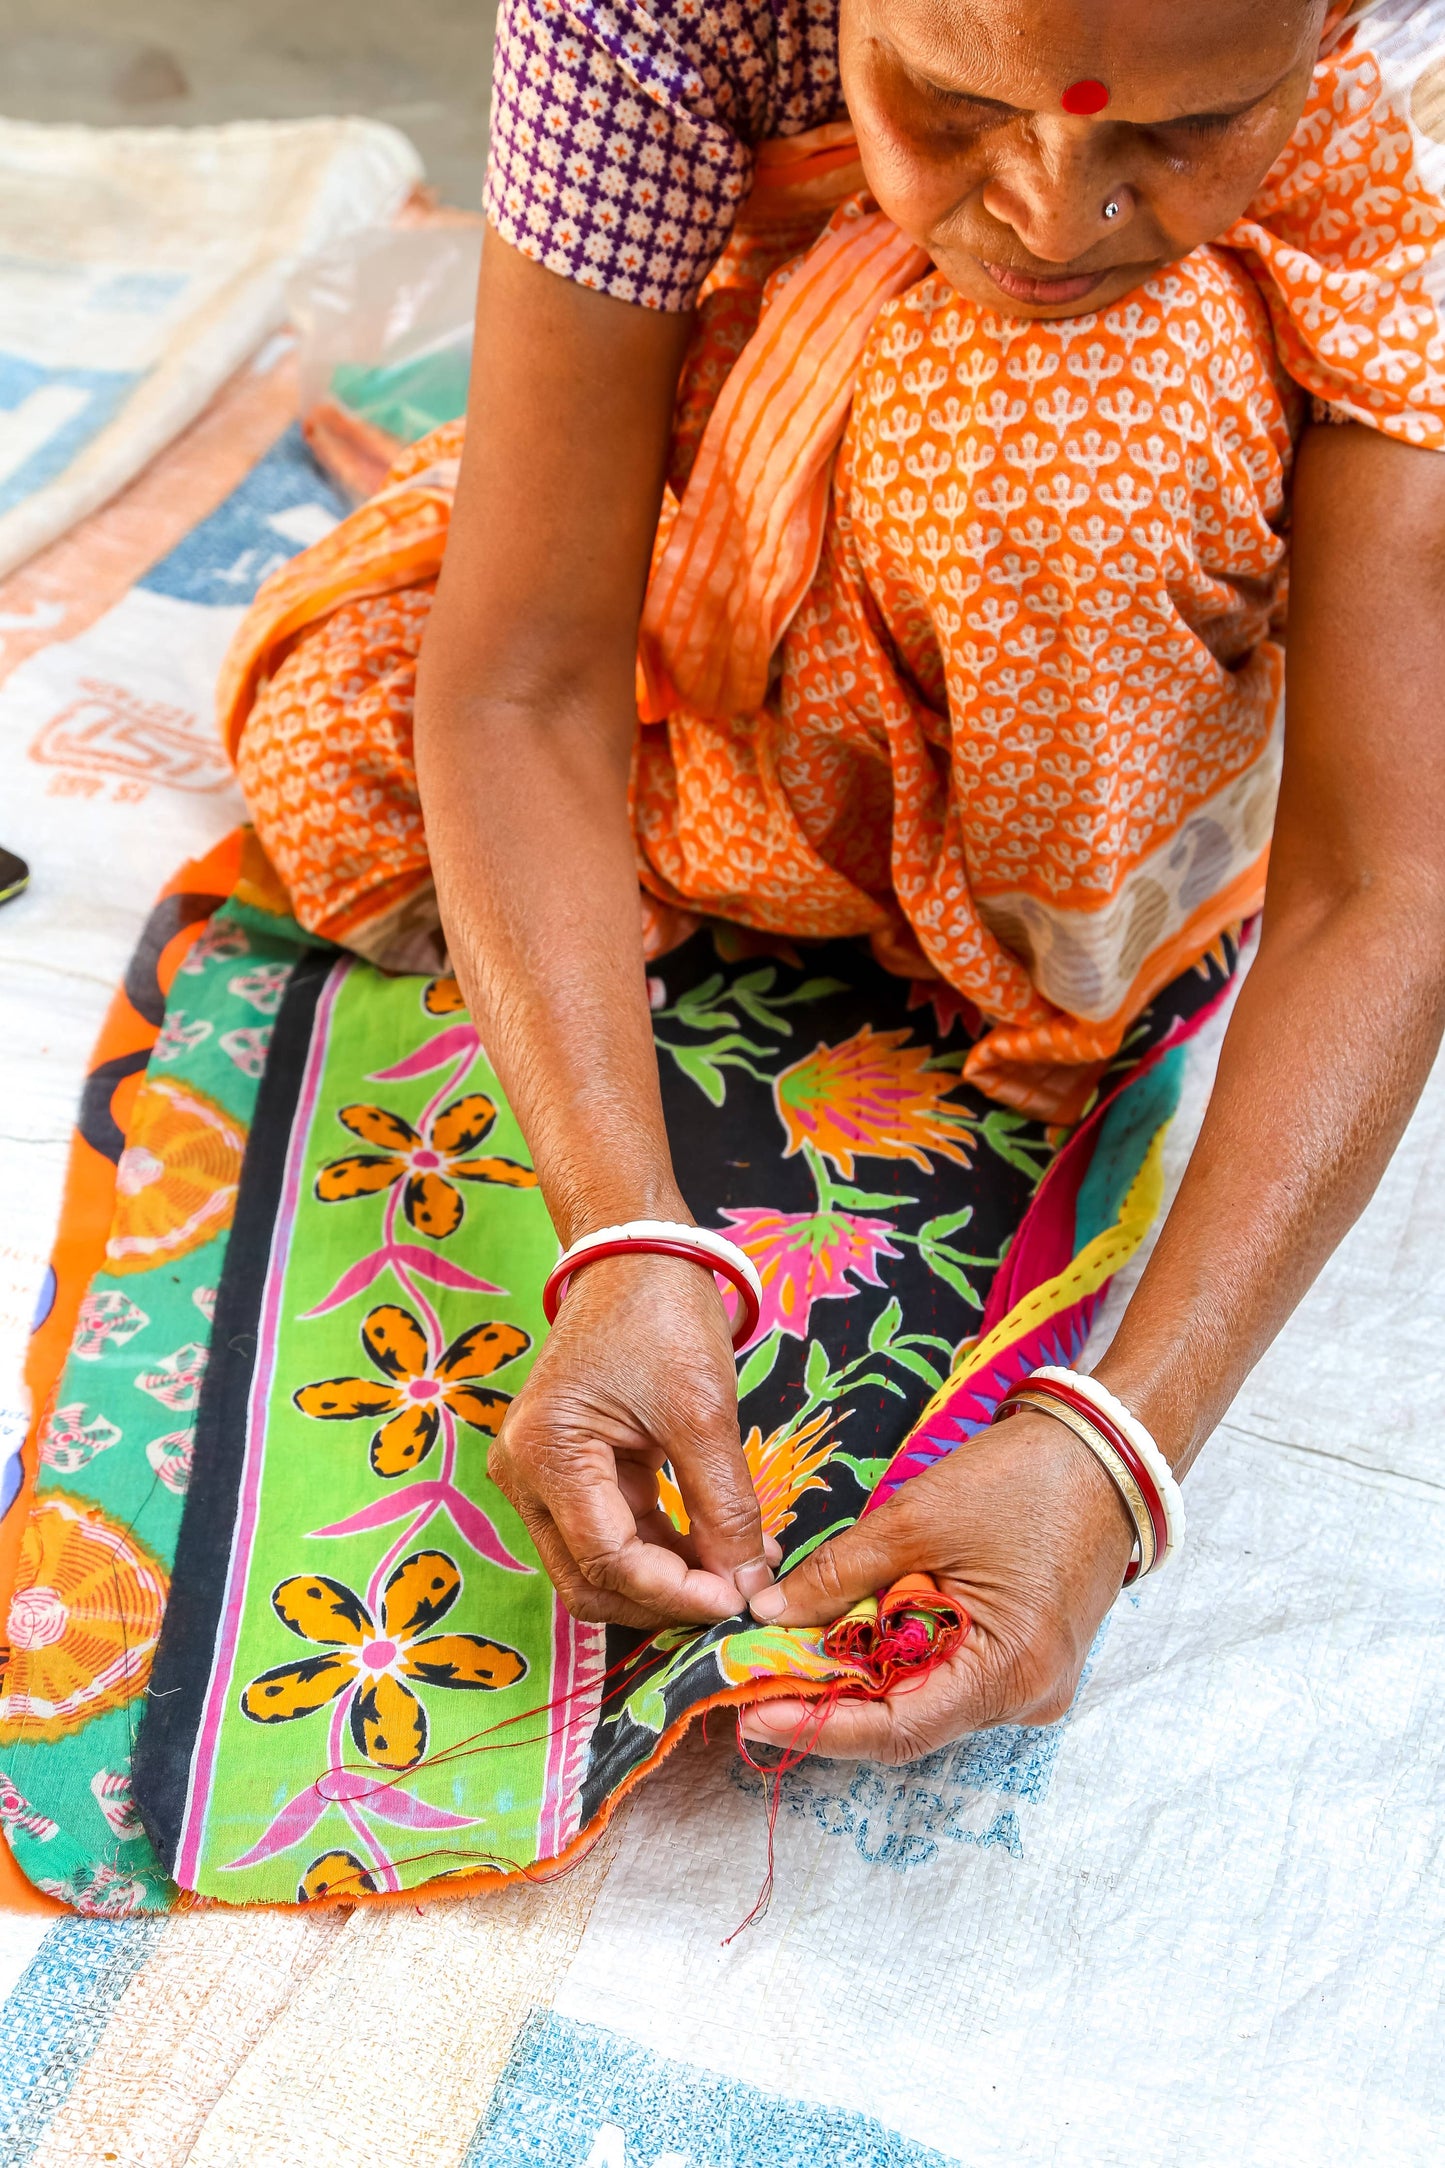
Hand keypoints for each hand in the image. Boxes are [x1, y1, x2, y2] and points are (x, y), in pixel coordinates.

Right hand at [489, 1253, 779, 1626]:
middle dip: (665, 1599)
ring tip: (743, 1568)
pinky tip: (722, 1545)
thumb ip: (725, 1506)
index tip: (736, 1600)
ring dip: (670, 1578)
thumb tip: (750, 1584)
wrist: (635, 1253)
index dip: (674, 1592)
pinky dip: (665, 1548)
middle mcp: (526, 1474)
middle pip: (590, 1579)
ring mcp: (542, 1475)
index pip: (607, 1560)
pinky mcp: (570, 1470)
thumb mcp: (702, 1413)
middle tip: (737, 1596)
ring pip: (601, 1565)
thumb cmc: (660, 1315)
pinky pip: (613, 1532)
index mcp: (547, 1453)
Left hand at [740, 1409, 1135, 1761]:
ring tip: (792, 1650)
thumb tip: (771, 1612)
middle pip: (909, 1720)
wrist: (1109, 1452)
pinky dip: (899, 1657)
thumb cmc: (1024, 1480)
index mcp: (1008, 1673)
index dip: (819, 1726)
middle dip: (831, 1699)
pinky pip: (951, 1674)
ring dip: (862, 1676)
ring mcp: (1032, 1683)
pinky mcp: (1028, 1659)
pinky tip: (853, 1632)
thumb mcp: (917, 1519)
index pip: (897, 1730)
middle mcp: (1026, 1699)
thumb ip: (839, 1573)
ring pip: (926, 1698)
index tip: (752, 1713)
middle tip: (757, 1676)